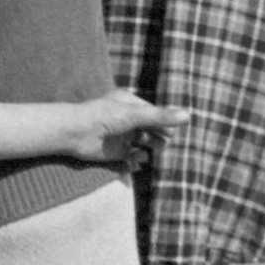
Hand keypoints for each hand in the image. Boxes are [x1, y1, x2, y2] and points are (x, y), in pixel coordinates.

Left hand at [64, 89, 188, 166]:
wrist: (75, 133)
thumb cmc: (103, 117)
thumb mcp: (135, 115)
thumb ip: (161, 117)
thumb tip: (188, 116)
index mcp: (131, 104)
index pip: (156, 114)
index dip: (165, 124)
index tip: (170, 132)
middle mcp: (127, 119)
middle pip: (153, 130)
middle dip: (159, 138)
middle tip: (160, 142)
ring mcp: (122, 136)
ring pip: (145, 145)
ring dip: (149, 150)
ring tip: (144, 151)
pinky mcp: (115, 152)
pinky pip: (134, 158)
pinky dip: (136, 161)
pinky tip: (134, 161)